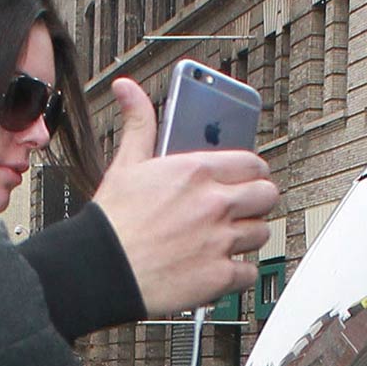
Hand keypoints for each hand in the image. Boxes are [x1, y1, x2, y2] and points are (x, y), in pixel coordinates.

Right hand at [93, 78, 278, 314]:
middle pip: (266, 196)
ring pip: (260, 233)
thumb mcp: (125, 165)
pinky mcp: (218, 276)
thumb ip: (139, 124)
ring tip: (224, 241)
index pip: (253, 164)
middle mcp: (215, 203)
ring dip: (246, 238)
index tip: (242, 182)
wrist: (99, 271)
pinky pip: (248, 273)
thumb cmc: (111, 223)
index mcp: (198, 171)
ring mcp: (220, 240)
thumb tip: (128, 90)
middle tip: (239, 211)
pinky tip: (218, 270)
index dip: (250, 174)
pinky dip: (236, 275)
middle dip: (255, 203)